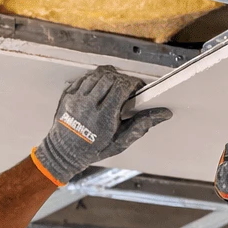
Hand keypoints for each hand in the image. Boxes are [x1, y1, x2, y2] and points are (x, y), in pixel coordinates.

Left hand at [31, 66, 171, 184]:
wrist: (64, 152)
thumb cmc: (94, 149)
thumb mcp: (121, 142)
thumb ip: (141, 125)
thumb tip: (163, 114)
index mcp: (104, 116)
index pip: (122, 87)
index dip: (133, 83)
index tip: (138, 88)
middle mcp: (89, 104)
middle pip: (111, 78)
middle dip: (123, 79)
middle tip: (128, 88)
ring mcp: (76, 98)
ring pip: (97, 75)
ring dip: (110, 76)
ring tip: (115, 86)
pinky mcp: (68, 94)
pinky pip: (85, 78)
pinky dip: (95, 78)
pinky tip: (100, 87)